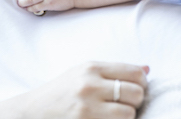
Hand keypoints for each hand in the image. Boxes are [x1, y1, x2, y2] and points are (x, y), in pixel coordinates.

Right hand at [0, 62, 149, 118]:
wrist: (32, 111)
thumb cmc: (62, 91)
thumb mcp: (83, 72)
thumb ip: (114, 70)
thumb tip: (147, 69)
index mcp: (92, 67)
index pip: (135, 73)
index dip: (142, 83)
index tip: (136, 89)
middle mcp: (90, 85)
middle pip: (136, 93)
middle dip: (136, 101)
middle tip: (126, 104)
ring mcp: (87, 107)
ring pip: (130, 114)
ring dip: (128, 116)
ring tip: (115, 114)